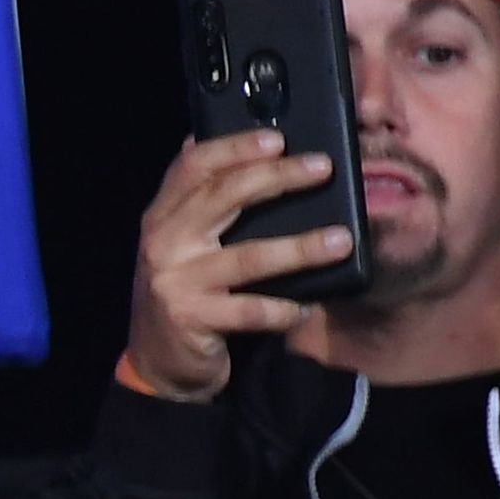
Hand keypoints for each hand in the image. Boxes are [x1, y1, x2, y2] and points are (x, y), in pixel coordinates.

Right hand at [127, 129, 353, 401]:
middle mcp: (164, 242)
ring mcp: (175, 281)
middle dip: (277, 177)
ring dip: (300, 249)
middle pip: (221, 196)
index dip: (234, 147)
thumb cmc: (185, 290)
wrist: (157, 360)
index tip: (278, 138)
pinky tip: (306, 308)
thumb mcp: (184, 242)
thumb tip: (257, 149)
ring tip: (341, 241)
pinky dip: (283, 310)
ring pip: (247, 257)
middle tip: (322, 168)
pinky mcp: (190, 319)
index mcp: (163, 215)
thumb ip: (206, 202)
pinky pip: (250, 311)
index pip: (193, 166)